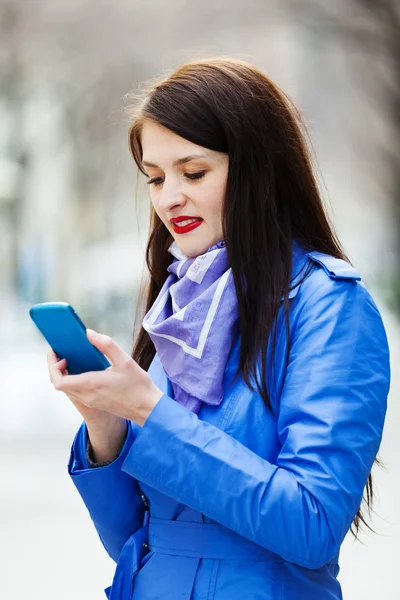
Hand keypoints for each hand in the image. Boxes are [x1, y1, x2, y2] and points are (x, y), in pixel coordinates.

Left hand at [47, 329, 162, 426]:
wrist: (148, 408)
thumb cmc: (138, 386)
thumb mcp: (124, 360)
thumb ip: (106, 344)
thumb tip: (89, 333)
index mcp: (91, 384)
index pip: (59, 380)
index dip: (52, 366)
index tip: (56, 353)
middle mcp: (87, 395)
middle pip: (59, 384)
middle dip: (56, 368)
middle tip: (62, 354)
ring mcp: (90, 401)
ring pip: (67, 389)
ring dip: (64, 374)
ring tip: (72, 359)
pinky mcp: (95, 403)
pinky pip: (76, 392)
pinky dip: (73, 380)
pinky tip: (85, 369)